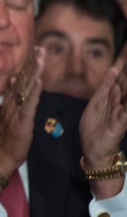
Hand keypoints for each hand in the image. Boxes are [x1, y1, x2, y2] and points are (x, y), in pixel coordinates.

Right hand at [0, 47, 43, 196]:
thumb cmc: (3, 141)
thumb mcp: (7, 117)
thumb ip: (10, 100)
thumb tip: (12, 81)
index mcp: (9, 104)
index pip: (18, 82)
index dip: (27, 67)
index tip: (34, 53)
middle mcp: (11, 105)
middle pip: (21, 80)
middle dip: (31, 64)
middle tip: (39, 48)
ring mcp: (16, 113)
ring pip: (25, 89)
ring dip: (33, 72)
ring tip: (40, 58)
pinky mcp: (21, 123)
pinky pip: (28, 104)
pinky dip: (33, 92)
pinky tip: (38, 81)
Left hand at [80, 61, 126, 197]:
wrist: (93, 149)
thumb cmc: (95, 127)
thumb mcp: (98, 102)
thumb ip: (106, 86)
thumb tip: (114, 69)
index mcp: (115, 96)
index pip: (122, 78)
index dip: (125, 66)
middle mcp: (122, 103)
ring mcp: (123, 112)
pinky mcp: (122, 123)